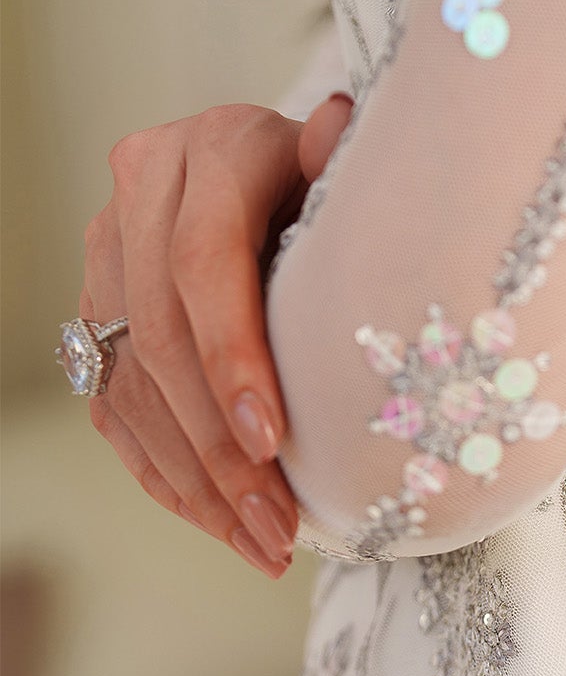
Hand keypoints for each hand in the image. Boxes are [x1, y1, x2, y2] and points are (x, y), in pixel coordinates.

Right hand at [81, 92, 352, 576]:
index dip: (232, 356)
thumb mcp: (361, 173)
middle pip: (161, 336)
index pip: (203, 260)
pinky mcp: (95, 309)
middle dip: (220, 449)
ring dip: (197, 480)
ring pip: (131, 383)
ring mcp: (108, 254)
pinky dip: (166, 473)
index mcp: (213, 148)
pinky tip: (217, 522)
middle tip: (279, 528)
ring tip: (263, 545)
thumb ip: (348, 168)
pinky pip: (115, 406)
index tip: (274, 442)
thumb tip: (337, 130)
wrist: (291, 174)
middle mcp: (141, 193)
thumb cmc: (350, 184)